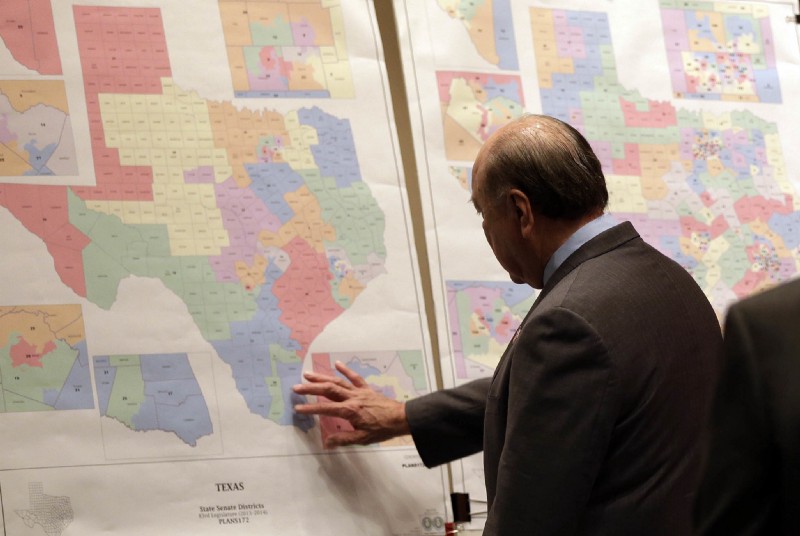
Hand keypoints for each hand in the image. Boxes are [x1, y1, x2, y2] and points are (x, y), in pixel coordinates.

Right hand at [293, 361, 410, 447]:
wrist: (401, 418)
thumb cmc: (382, 429)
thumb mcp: (363, 439)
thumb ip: (343, 439)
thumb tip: (326, 443)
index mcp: (350, 411)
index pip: (326, 409)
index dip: (311, 409)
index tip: (298, 408)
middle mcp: (352, 398)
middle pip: (328, 390)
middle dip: (311, 388)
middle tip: (296, 387)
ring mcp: (359, 391)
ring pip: (337, 382)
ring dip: (322, 377)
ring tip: (308, 374)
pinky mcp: (366, 389)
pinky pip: (354, 377)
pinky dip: (345, 370)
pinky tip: (337, 363)